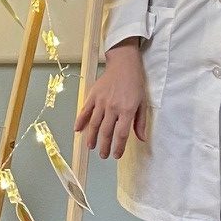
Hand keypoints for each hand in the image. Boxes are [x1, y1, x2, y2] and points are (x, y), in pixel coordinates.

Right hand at [75, 43, 149, 159]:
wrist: (124, 64)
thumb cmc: (135, 83)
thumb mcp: (143, 103)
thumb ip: (140, 122)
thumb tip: (141, 139)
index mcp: (127, 110)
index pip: (121, 134)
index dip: (118, 147)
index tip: (116, 155)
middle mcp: (113, 108)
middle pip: (106, 131)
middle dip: (104, 146)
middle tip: (103, 155)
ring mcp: (101, 102)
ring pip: (94, 124)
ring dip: (92, 137)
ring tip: (91, 147)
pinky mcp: (93, 95)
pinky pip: (85, 111)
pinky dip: (80, 121)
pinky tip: (78, 130)